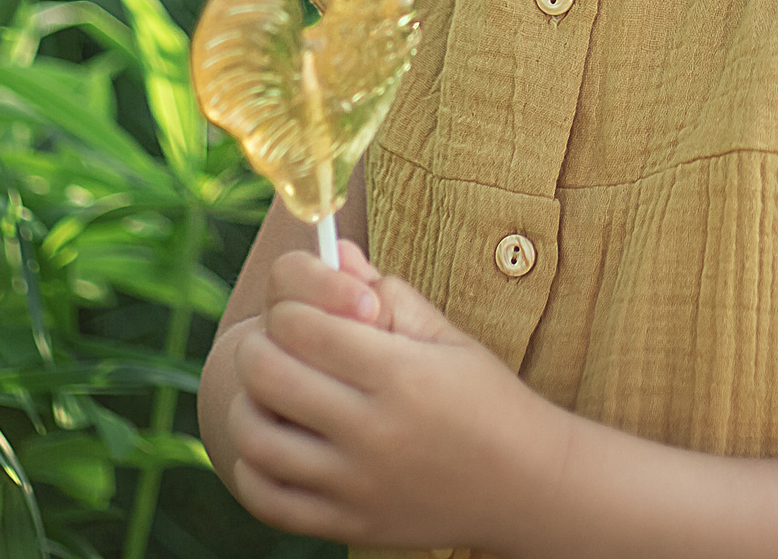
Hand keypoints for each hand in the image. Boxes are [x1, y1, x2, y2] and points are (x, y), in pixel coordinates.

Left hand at [228, 243, 563, 551]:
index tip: (307, 309)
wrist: (528, 485)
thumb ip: (388, 294)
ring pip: (256, 438)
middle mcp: (374, 431)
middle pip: (267, 373)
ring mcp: (357, 484)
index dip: (291, 304)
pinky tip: (274, 444)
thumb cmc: (487, 399)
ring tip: (271, 392)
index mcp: (401, 374)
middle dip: (261, 344)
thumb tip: (334, 253)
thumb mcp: (447, 336)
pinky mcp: (348, 524)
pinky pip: (267, 499)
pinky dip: (252, 467)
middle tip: (277, 342)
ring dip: (249, 404)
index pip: (301, 325)